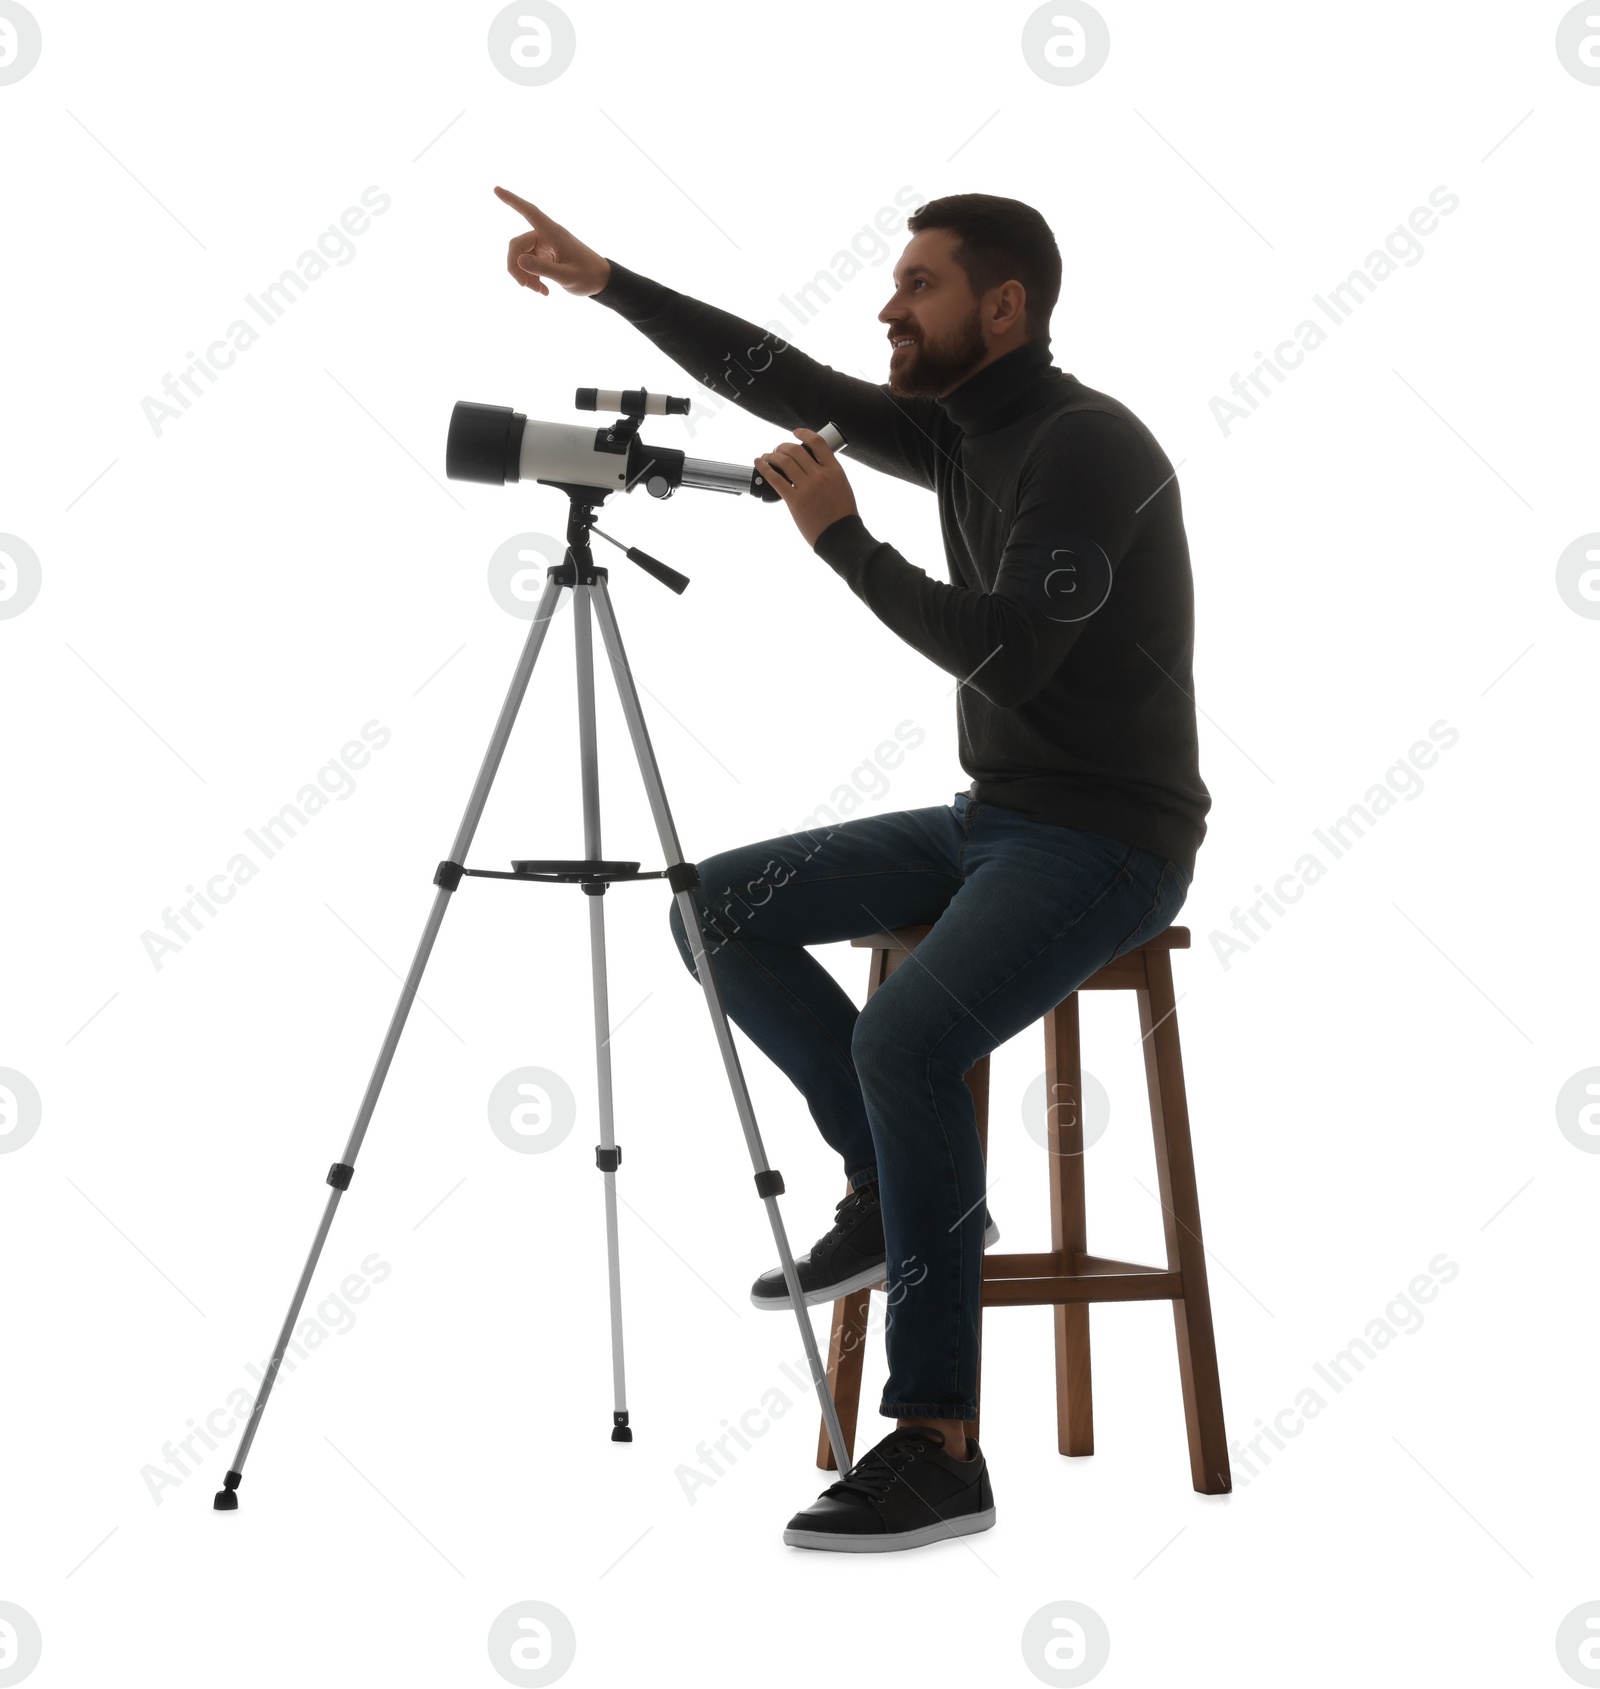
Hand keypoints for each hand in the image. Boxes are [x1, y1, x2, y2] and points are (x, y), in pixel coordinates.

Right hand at [494, 186, 611, 296]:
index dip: (513, 201)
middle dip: (516, 266)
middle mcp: (546, 236)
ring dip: (525, 276)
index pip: (530, 212)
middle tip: (524, 286)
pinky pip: (529, 265)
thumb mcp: (567, 276)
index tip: (496, 189)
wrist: (602, 282)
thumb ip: (544, 269)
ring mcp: (544, 246)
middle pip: (517, 245)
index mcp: (554, 233)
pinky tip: (543, 291)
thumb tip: (519, 260)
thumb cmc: (589, 276)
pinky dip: (532, 279)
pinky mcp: (545, 257)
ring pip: (521, 257)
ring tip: (539, 291)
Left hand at [755, 428, 858, 547]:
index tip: (795, 433)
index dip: (804, 434)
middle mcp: (820, 476)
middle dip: (783, 447)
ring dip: (772, 455)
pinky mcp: (795, 501)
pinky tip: (759, 463)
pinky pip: (775, 479)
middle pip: (796, 450)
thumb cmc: (842, 515)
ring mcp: (807, 488)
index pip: (817, 442)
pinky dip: (764, 468)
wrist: (840, 536)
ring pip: (784, 461)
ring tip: (767, 456)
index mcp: (835, 470)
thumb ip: (829, 473)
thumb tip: (813, 464)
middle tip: (778, 450)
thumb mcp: (842, 487)